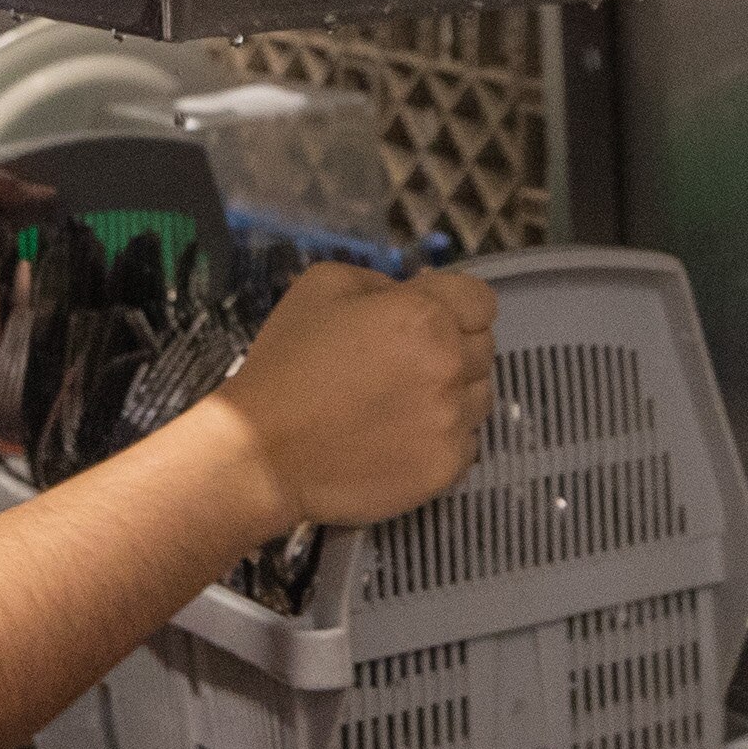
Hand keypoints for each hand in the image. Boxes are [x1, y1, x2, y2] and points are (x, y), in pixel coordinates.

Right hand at [200, 264, 499, 528]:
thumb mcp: (321, 286)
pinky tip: (400, 435)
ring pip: (480, 396)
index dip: (455, 305)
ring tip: (401, 402)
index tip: (431, 317)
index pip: (481, 301)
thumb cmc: (286, 367)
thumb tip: (414, 291)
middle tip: (403, 362)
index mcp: (425, 317)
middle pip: (484, 346)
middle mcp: (449, 367)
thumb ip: (380, 281)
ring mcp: (451, 422)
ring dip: (452, 393)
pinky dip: (442, 437)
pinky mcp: (446, 468)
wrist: (263, 453)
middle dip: (452, 346)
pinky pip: (466, 441)